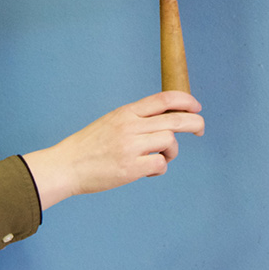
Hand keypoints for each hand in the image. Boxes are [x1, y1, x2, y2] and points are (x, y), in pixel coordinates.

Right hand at [22, 90, 203, 209]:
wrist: (67, 165)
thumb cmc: (90, 146)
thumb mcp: (112, 122)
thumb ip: (136, 120)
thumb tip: (167, 123)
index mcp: (125, 112)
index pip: (162, 99)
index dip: (185, 100)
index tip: (196, 106)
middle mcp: (130, 126)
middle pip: (174, 120)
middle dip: (194, 123)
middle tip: (200, 129)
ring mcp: (130, 147)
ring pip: (170, 142)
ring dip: (172, 151)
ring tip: (161, 158)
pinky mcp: (131, 168)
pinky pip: (160, 165)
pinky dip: (160, 168)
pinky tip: (149, 170)